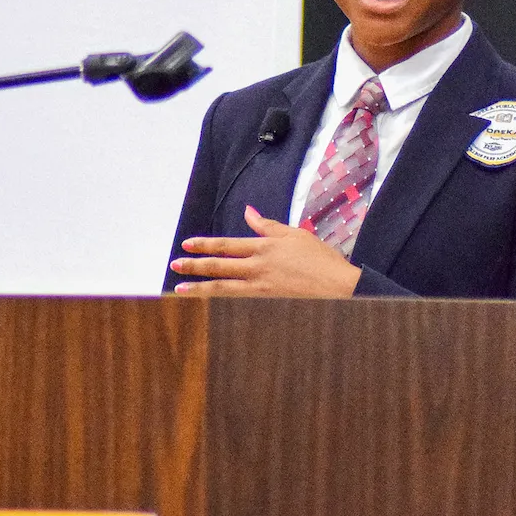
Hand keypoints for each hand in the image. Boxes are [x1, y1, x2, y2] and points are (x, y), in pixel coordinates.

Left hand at [169, 206, 361, 297]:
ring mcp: (262, 287)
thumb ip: (268, 225)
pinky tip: (206, 303)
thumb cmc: (321, 259)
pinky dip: (218, 302)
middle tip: (175, 266)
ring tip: (179, 289)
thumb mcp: (296, 235)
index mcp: (265, 246)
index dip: (205, 245)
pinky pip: (236, 301)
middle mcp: (259, 266)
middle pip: (220, 266)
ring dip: (199, 288)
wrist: (340, 287)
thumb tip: (248, 212)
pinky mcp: (267, 302)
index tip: (187, 245)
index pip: (227, 245)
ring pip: (223, 287)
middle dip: (194, 265)